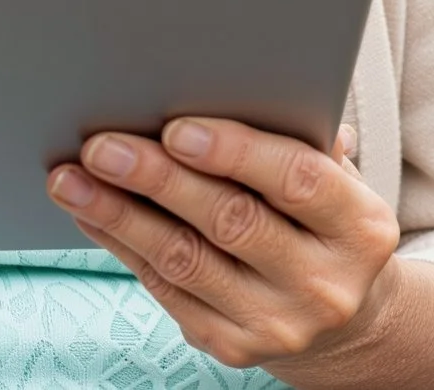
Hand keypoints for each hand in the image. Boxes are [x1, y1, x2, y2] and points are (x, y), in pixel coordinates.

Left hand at [47, 119, 406, 374]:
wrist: (344, 319)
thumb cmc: (325, 222)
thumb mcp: (337, 180)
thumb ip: (300, 140)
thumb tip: (233, 85)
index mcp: (361, 228)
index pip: (299, 180)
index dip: (236, 152)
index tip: (176, 127)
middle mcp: (324, 284)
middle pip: (231, 222)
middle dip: (159, 179)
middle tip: (103, 146)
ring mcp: (277, 323)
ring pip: (185, 260)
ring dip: (120, 214)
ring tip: (72, 178)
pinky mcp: (232, 347)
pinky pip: (165, 289)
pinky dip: (123, 245)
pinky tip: (92, 213)